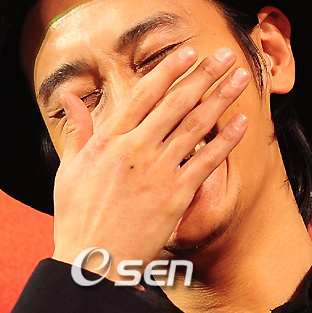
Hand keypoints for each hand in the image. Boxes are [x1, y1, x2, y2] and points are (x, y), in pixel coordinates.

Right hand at [52, 47, 249, 279]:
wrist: (92, 260)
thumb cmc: (77, 215)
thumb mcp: (69, 168)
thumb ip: (77, 129)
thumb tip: (69, 98)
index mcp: (109, 140)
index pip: (144, 94)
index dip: (169, 70)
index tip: (188, 52)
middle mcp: (136, 149)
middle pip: (176, 102)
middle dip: (204, 74)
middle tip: (226, 55)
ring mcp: (158, 171)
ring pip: (195, 126)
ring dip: (221, 98)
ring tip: (242, 78)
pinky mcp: (176, 196)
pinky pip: (206, 162)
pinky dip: (225, 141)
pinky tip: (241, 123)